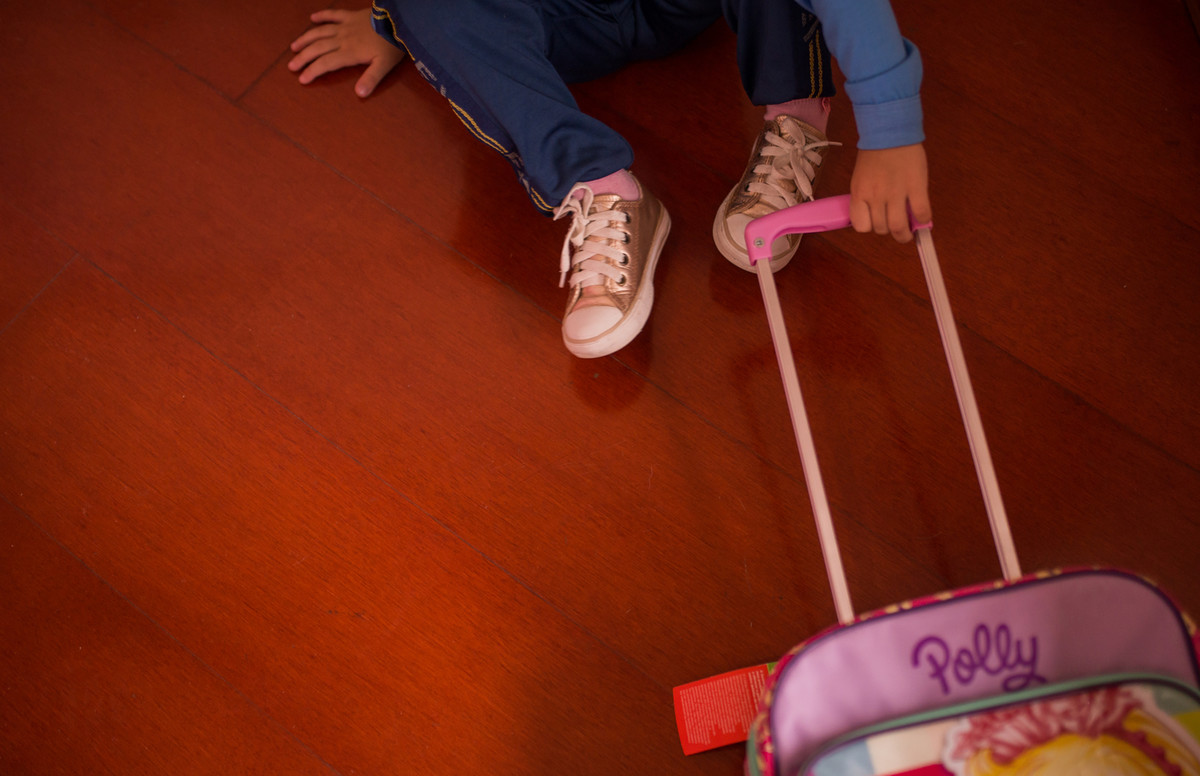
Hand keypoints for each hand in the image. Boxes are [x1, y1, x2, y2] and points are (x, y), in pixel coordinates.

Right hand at [288, 8, 406, 97]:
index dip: (313, 71)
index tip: (302, 79)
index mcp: (350, 52)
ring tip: (294, 46)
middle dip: (304, 57)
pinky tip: (313, 18)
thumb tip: (359, 94)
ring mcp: (346, 26)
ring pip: (321, 32)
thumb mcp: (384, 66)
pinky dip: (322, 15)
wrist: (398, 20)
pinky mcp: (351, 16)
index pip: (326, 63)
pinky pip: (333, 14)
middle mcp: (343, 39)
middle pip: (318, 48)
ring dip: (306, 39)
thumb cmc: (392, 45)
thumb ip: (371, 79)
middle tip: (291, 66)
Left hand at [848, 143, 930, 242]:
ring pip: (898, 227)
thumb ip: (866, 195)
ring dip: (904, 234)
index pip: (861, 225)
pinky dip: (923, 219)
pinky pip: (920, 212)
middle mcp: (876, 196)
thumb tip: (875, 213)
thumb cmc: (875, 153)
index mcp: (860, 193)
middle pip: (881, 228)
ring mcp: (896, 193)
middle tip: (896, 226)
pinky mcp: (916, 186)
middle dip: (888, 231)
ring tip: (909, 231)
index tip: (877, 223)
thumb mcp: (861, 177)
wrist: (890, 132)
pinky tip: (923, 217)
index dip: (870, 227)